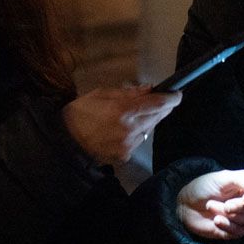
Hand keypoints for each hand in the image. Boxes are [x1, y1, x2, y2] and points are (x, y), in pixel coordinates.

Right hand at [61, 84, 180, 164]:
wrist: (65, 140)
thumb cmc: (81, 112)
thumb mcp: (102, 93)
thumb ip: (129, 92)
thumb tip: (150, 89)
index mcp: (123, 110)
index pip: (158, 104)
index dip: (172, 98)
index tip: (177, 94)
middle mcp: (129, 129)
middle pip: (158, 117)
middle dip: (162, 108)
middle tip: (161, 100)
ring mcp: (128, 144)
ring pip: (150, 129)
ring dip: (149, 120)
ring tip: (137, 113)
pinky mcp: (125, 155)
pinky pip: (139, 140)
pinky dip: (138, 132)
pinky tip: (126, 128)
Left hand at [177, 170, 243, 240]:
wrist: (186, 204)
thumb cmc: (204, 187)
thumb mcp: (221, 177)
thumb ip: (241, 179)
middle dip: (237, 208)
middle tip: (223, 203)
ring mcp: (241, 218)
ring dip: (228, 217)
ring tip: (212, 207)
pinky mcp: (234, 230)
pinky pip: (239, 232)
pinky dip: (227, 226)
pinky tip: (216, 220)